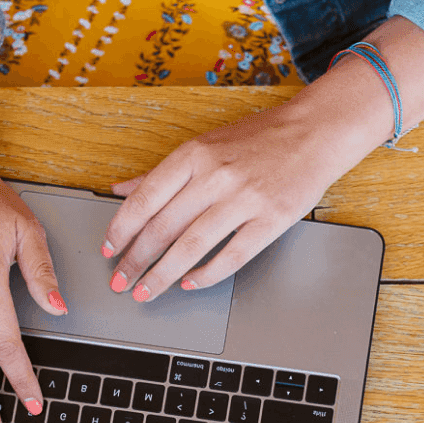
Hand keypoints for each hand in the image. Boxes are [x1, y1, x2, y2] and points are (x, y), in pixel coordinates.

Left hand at [101, 96, 364, 300]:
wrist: (316, 131)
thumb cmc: (258, 139)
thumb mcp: (203, 144)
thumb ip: (162, 172)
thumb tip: (122, 189)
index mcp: (193, 154)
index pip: (145, 199)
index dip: (121, 229)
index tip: (108, 250)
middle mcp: (215, 176)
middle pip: (163, 227)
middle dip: (136, 261)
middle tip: (120, 282)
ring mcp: (244, 198)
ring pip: (192, 246)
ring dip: (163, 274)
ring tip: (147, 291)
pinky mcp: (271, 219)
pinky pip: (232, 255)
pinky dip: (207, 274)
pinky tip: (191, 283)